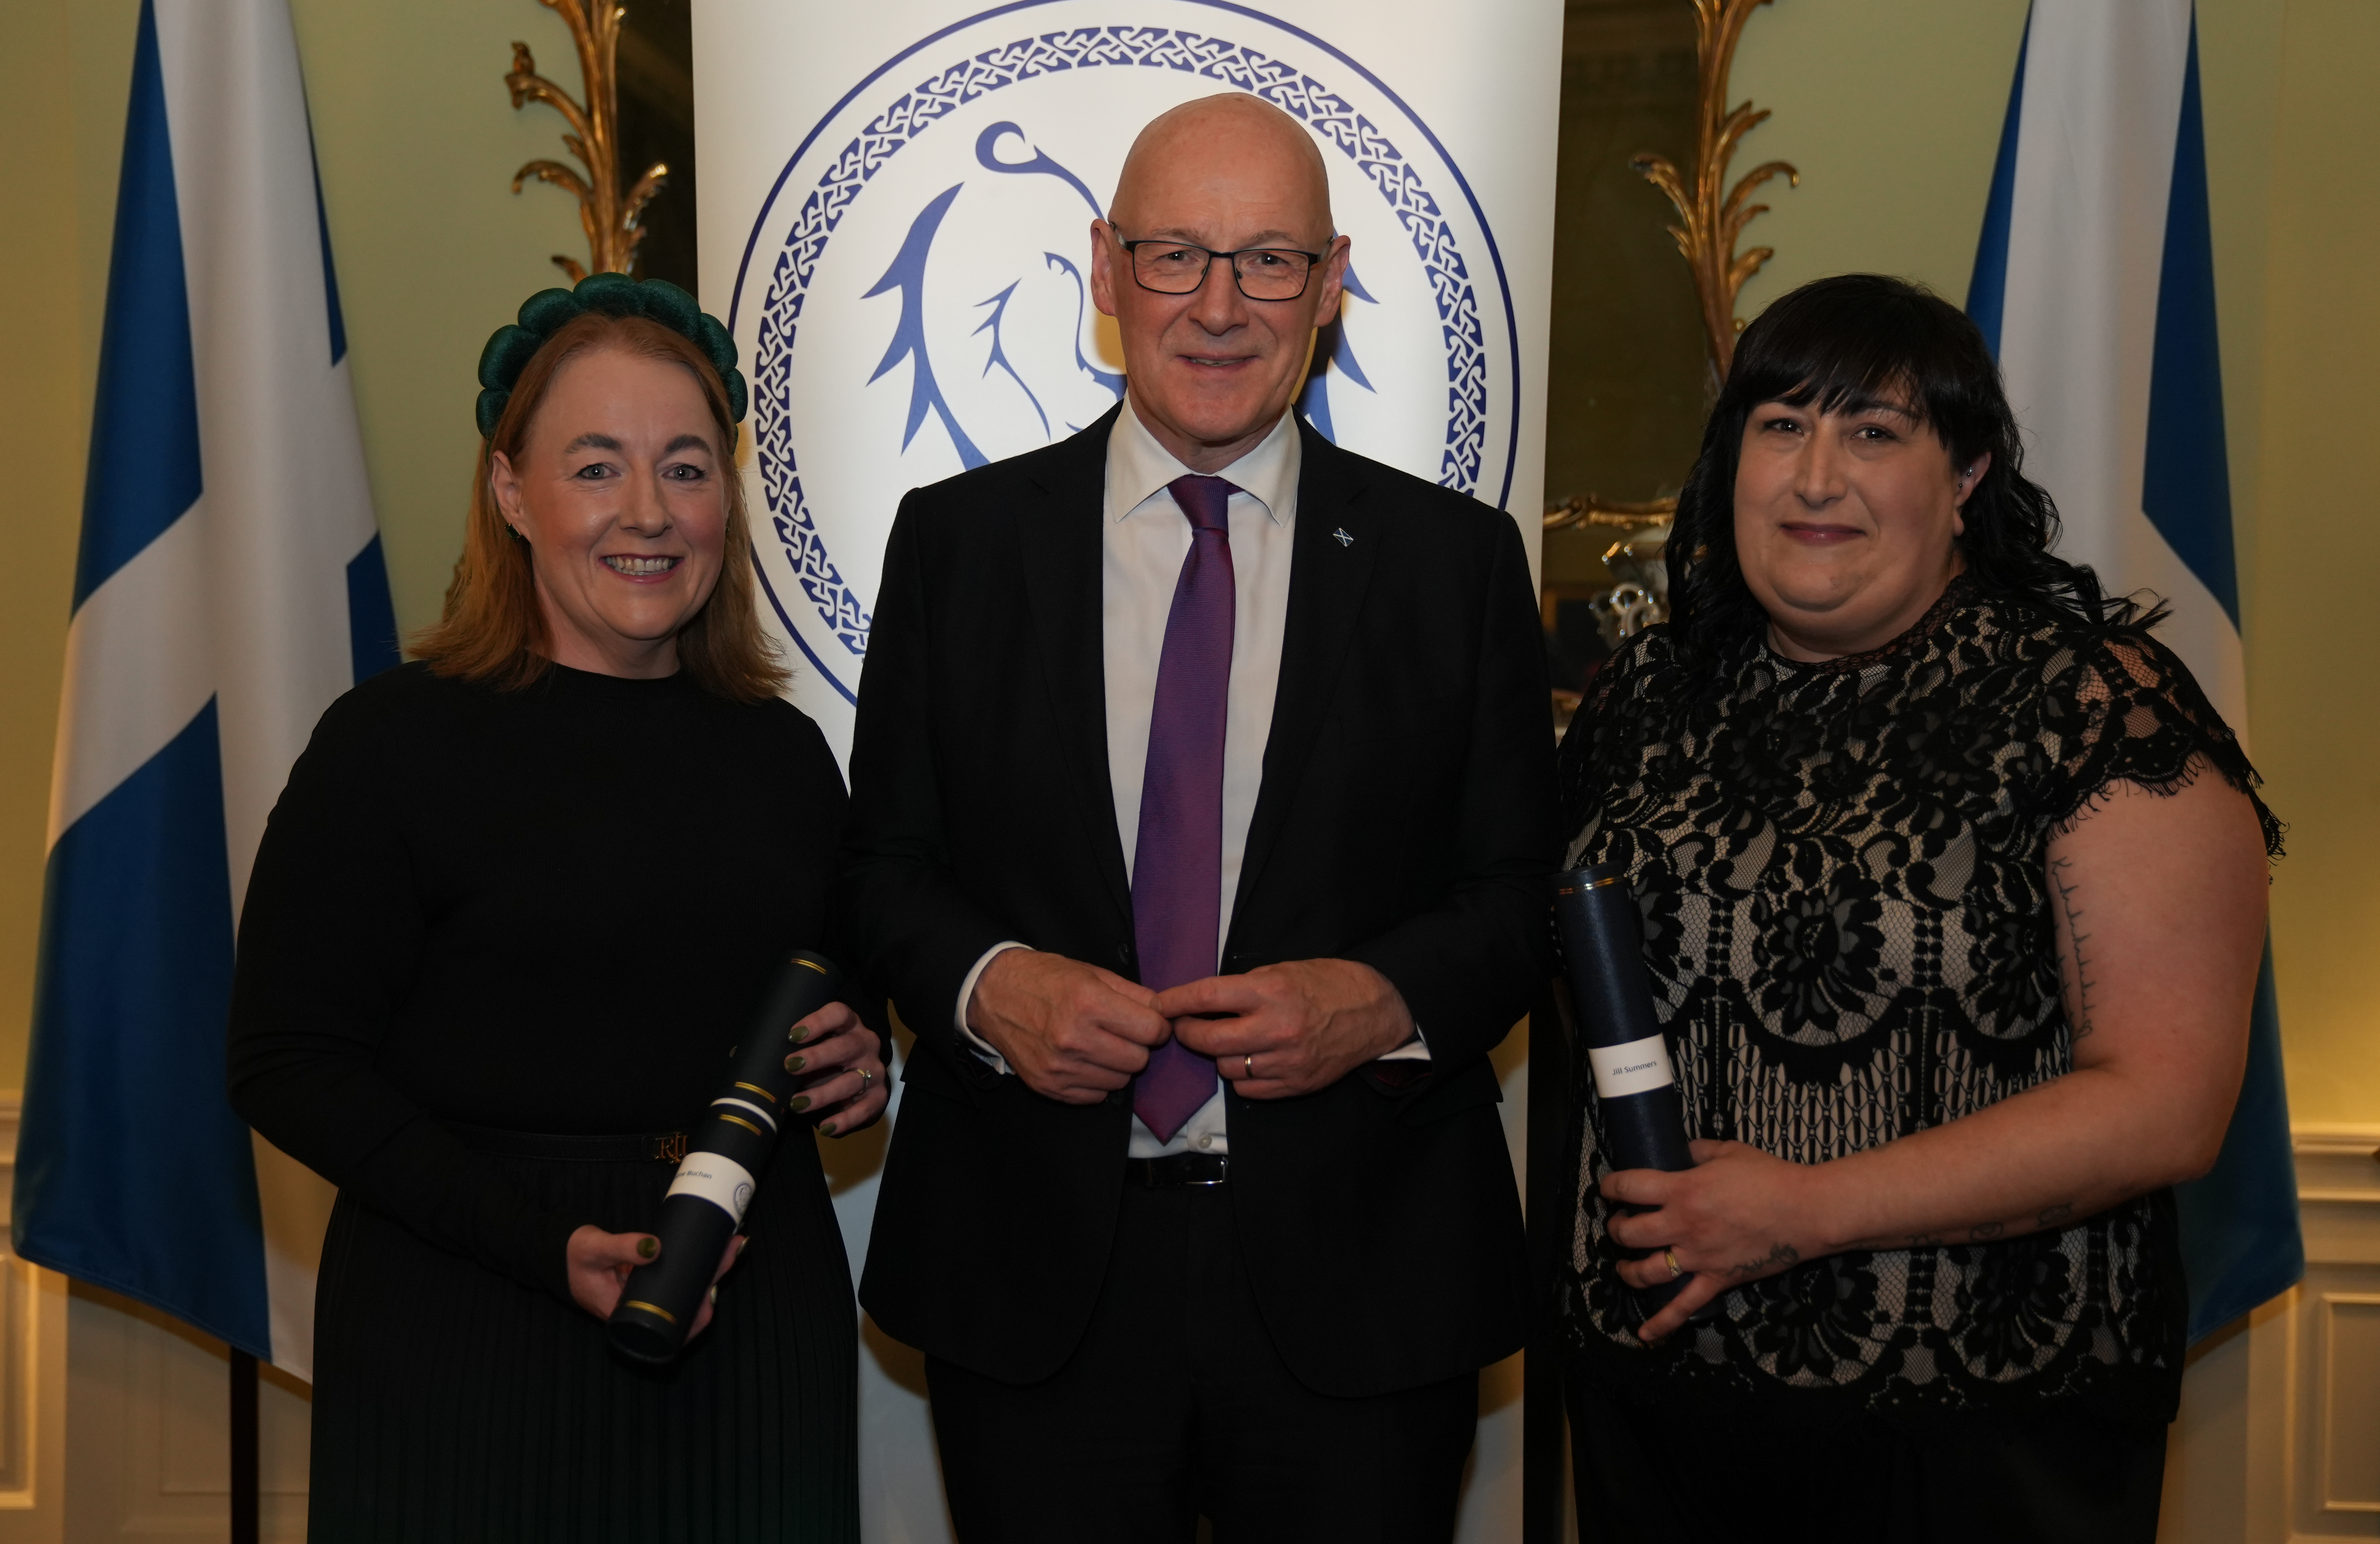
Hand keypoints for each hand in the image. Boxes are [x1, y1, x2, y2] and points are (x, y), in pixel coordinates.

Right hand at [565, 1225, 744, 1337]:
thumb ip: (621, 1249)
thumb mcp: (594, 1250)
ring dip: (709, 1272)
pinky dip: (697, 1266)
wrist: (561, 1252)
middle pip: (685, 1308)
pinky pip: (679, 1278)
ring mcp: (649, 1299)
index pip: (668, 1331)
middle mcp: (642, 1315)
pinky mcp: (652, 1281)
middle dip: (711, 1284)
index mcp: (627, 1320)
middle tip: (730, 1253)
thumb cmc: (574, 1257)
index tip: (711, 1297)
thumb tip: (654, 1247)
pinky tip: (714, 1250)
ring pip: (686, 1293)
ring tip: (730, 1247)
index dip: (694, 1319)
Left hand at [784, 1000, 888, 1135]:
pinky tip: (825, 1126)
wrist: (859, 1078)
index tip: (793, 1035)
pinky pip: (864, 1109)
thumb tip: (751, 1059)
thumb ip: (793, 1049)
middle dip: (817, 1057)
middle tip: (790, 1066)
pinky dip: (845, 1119)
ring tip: (797, 1104)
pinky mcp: (878, 1095)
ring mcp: (874, 1070)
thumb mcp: (813, 1047)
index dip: (818, 1022)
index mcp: (849, 1025)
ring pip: (852, 1081)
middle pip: (846, 1046)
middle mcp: (865, 1044)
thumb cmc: (827, 1057)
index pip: (839, 1014)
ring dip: (823, 1093)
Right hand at [966, 949, 1170, 1103]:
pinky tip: (1085, 1060)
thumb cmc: (1045, 979)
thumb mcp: (1091, 973)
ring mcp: (1060, 1067)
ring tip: (1100, 1045)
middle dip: (1137, 1046)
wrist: (994, 995)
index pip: (1151, 1031)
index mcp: (1088, 1003)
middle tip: (1122, 1033)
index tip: (1151, 1023)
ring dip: (1117, 1065)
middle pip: (1138, 1060)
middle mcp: (1074, 1038)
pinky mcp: (1048, 1087)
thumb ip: (1133, 994)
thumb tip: (1165, 1012)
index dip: (1158, 1027)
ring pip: (1120, 1081)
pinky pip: (1096, 1095)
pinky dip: (1097, 1080)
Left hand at [1155, 959, 1413, 1098]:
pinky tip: (1250, 1059)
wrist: (1373, 1012)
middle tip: (1183, 1027)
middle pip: (1209, 1041)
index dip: (1176, 1001)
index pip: (1207, 997)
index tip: (1159, 1004)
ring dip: (1219, 1055)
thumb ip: (1243, 988)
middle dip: (1187, 1034)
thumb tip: (1201, 1003)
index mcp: (1270, 991)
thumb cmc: (1326, 984)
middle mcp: (1275, 1028)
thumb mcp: (1282, 970)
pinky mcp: (1295, 1084)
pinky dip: (1242, 1076)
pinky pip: (1248, 1088)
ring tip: (1229, 1041)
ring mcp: (1285, 1060)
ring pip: (1226, 1068)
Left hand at [1603, 1139, 1819, 1342]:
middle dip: (1616, 1228)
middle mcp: (1683, 1226)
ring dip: (1627, 1269)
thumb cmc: (1770, 1178)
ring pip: (1646, 1271)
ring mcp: (1698, 1257)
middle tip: (1619, 1224)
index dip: (1610, 1187)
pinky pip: (1684, 1307)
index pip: (1629, 1188)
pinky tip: (1644, 1333)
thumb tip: (1678, 1150)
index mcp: (1682, 1190)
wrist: (1807, 1211)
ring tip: (1623, 1264)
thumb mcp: (1728, 1151)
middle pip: (1629, 1233)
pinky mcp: (1717, 1280)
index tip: (1608, 1189)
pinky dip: (1662, 1323)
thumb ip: (1697, 1151)